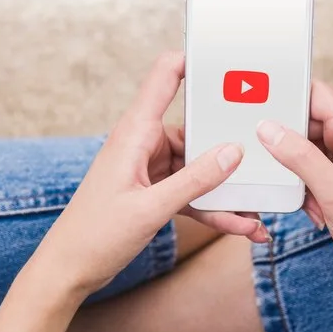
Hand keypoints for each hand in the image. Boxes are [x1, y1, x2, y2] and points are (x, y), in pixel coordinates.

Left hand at [33, 51, 267, 296]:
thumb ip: (195, 180)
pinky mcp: (155, 191)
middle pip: (195, 129)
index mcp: (134, 133)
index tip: (229, 59)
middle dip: (228, 144)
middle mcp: (143, 144)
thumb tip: (233, 152)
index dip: (193, 60)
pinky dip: (215, 208)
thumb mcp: (150, 208)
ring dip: (226, 188)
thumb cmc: (93, 235)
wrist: (67, 272)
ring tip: (257, 207)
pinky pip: (193, 192)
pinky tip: (241, 225)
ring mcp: (150, 168)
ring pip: (199, 167)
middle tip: (265, 150)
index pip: (165, 77)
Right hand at [257, 80, 332, 295]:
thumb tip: (269, 128)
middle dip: (290, 147)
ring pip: (311, 144)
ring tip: (310, 201)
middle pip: (309, 119)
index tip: (258, 113)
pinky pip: (322, 163)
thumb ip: (300, 157)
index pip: (315, 93)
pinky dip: (312, 184)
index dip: (285, 100)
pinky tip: (317, 209)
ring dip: (301, 172)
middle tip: (282, 174)